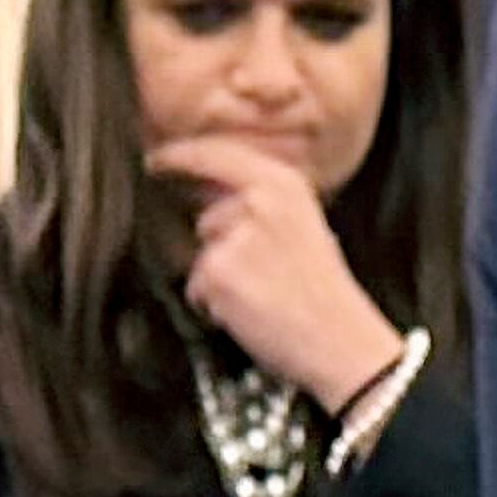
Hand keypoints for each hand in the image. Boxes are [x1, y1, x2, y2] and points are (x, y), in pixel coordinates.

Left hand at [145, 138, 404, 410]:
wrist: (341, 342)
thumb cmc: (326, 294)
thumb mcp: (307, 227)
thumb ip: (263, 205)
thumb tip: (215, 202)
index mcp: (285, 184)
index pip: (216, 154)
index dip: (180, 155)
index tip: (156, 160)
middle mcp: (259, 201)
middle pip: (209, 219)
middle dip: (223, 249)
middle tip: (264, 277)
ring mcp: (236, 235)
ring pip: (203, 255)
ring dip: (221, 278)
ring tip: (263, 296)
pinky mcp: (217, 272)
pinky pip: (196, 288)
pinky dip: (215, 306)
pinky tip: (251, 314)